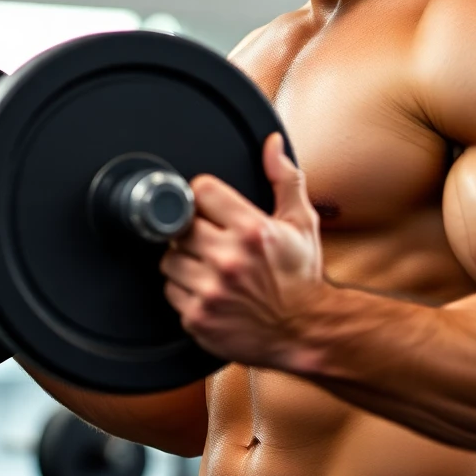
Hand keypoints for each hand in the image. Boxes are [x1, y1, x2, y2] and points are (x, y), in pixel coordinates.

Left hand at [159, 133, 328, 368]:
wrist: (306, 331)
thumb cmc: (302, 277)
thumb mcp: (301, 222)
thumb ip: (284, 178)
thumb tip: (272, 144)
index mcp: (252, 230)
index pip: (200, 191)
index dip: (206, 196)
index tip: (212, 207)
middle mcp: (229, 260)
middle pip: (179, 225)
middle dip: (194, 229)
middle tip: (212, 239)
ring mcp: (211, 292)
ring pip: (169, 259)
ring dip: (184, 259)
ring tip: (209, 265)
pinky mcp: (198, 318)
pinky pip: (171, 291)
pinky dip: (185, 289)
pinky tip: (208, 289)